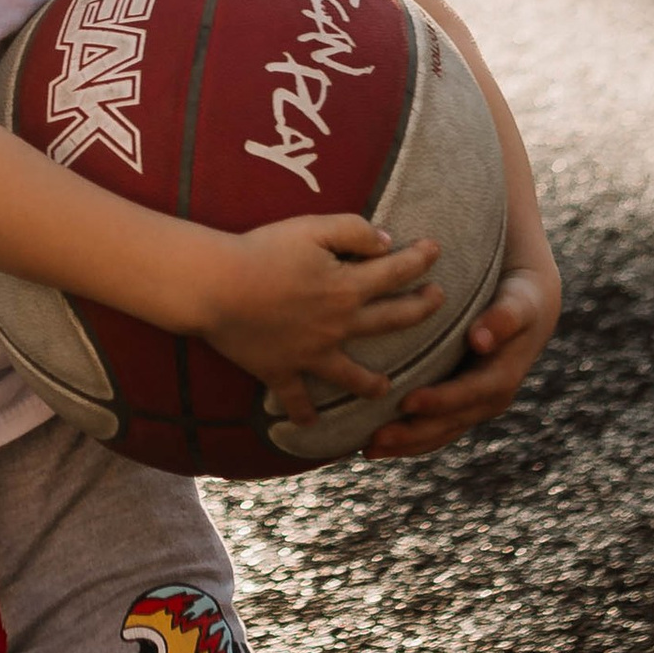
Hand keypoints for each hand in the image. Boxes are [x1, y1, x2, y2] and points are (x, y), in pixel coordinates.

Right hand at [197, 214, 444, 412]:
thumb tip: (385, 242)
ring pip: (353, 375)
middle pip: (391, 321)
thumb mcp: (312, 227)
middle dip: (421, 310)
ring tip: (386, 388)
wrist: (216, 287)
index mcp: (348, 288)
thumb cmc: (262, 251)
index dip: (420, 259)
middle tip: (437, 302)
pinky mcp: (282, 370)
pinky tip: (309, 424)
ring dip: (373, 383)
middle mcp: (339, 326)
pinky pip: (296, 399)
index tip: (435, 251)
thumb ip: (354, 231)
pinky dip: (304, 414)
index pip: (397, 272)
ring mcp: (312, 354)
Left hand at [361, 258, 561, 460]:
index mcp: (502, 378)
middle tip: (374, 438)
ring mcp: (473, 407)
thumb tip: (481, 340)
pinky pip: (432, 430)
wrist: (526, 309)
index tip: (407, 402)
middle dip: (412, 433)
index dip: (440, 400)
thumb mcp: (518, 302)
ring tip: (368, 449)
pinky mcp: (458, 407)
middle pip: (448, 423)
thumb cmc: (518, 298)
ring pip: (438, 434)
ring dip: (404, 445)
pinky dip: (406, 440)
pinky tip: (374, 444)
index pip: (468, 394)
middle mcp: (489, 400)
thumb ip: (503, 318)